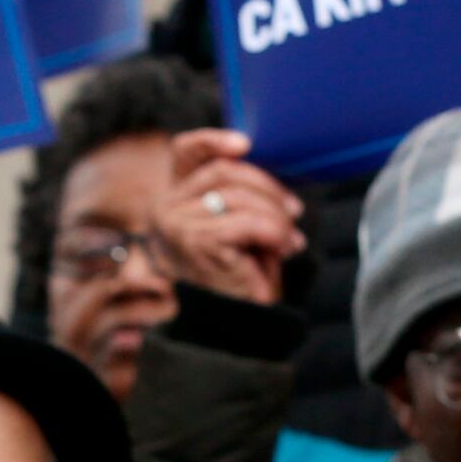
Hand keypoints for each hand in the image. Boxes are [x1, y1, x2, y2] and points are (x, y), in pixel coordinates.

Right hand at [157, 128, 304, 303]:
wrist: (232, 321)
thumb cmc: (239, 270)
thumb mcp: (239, 223)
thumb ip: (243, 193)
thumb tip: (269, 167)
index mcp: (175, 195)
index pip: (186, 150)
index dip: (215, 140)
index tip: (247, 144)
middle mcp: (166, 206)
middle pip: (225, 171)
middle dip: (269, 188)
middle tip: (294, 211)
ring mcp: (177, 223)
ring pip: (239, 196)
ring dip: (276, 215)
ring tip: (290, 238)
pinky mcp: (196, 242)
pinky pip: (246, 222)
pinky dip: (273, 231)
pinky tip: (284, 247)